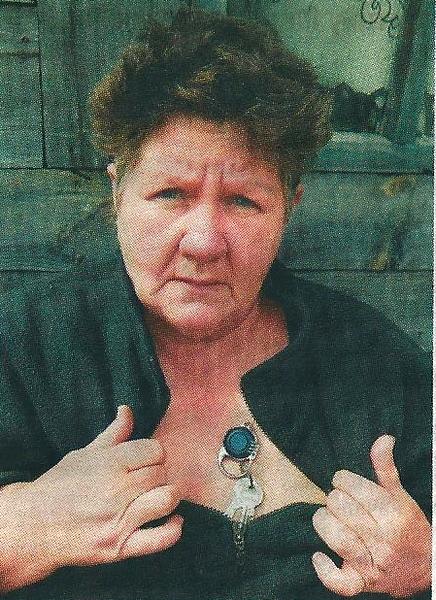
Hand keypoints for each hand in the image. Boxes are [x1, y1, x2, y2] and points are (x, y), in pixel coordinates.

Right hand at [0, 406, 182, 590]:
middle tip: (147, 480)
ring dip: (168, 496)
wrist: (33, 527)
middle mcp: (116, 490)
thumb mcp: (84, 453)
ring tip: (159, 496)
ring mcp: (119, 520)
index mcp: (109, 463)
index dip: (153, 454)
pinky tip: (172, 520)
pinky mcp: (120, 547)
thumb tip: (128, 410)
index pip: (155, 450)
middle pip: (162, 473)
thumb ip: (113, 433)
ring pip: (167, 499)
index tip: (145, 461)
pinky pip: (161, 539)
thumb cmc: (59, 487)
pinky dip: (173, 529)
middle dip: (158, 474)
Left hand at [312, 435, 430, 596]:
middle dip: (334, 499)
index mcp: (393, 513)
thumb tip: (383, 438)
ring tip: (328, 518)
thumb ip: (385, 467)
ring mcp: (373, 564)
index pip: (350, 485)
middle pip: (338, 506)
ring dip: (324, 522)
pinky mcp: (362, 583)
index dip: (342, 479)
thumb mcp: (399, 495)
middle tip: (340, 502)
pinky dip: (324, 569)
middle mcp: (384, 539)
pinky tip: (319, 555)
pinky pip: (339, 582)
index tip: (345, 483)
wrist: (425, 567)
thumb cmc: (407, 525)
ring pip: (334, 536)